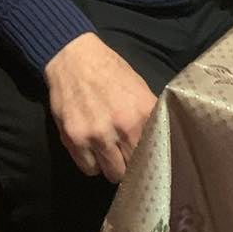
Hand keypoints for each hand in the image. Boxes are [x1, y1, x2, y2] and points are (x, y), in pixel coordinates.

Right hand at [44, 33, 157, 180]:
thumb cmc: (110, 71)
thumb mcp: (139, 89)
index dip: (149, 158)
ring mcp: (96, 135)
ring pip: (112, 174)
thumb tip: (159, 143)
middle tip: (126, 156)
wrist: (74, 58)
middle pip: (133, 169)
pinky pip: (88, 168)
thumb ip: (149, 117)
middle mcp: (121, 127)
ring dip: (111, 166)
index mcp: (142, 113)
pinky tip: (92, 149)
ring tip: (109, 153)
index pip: (153, 154)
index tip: (146, 159)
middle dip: (131, 164)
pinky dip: (92, 163)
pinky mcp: (74, 139)